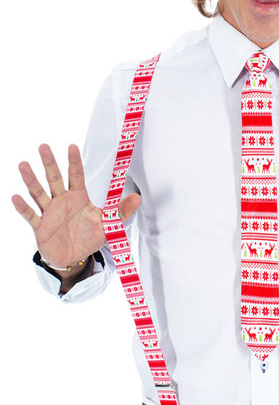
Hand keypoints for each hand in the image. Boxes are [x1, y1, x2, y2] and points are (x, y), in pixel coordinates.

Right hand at [12, 144, 139, 269]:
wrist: (73, 257)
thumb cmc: (88, 237)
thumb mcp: (108, 225)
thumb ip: (121, 211)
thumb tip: (137, 198)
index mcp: (78, 198)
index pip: (76, 176)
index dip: (74, 162)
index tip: (71, 146)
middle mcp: (62, 201)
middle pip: (54, 178)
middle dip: (49, 163)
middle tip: (43, 146)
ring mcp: (49, 212)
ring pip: (39, 193)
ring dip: (31, 180)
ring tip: (23, 165)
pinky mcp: (40, 226)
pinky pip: (30, 215)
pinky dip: (23, 207)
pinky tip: (15, 197)